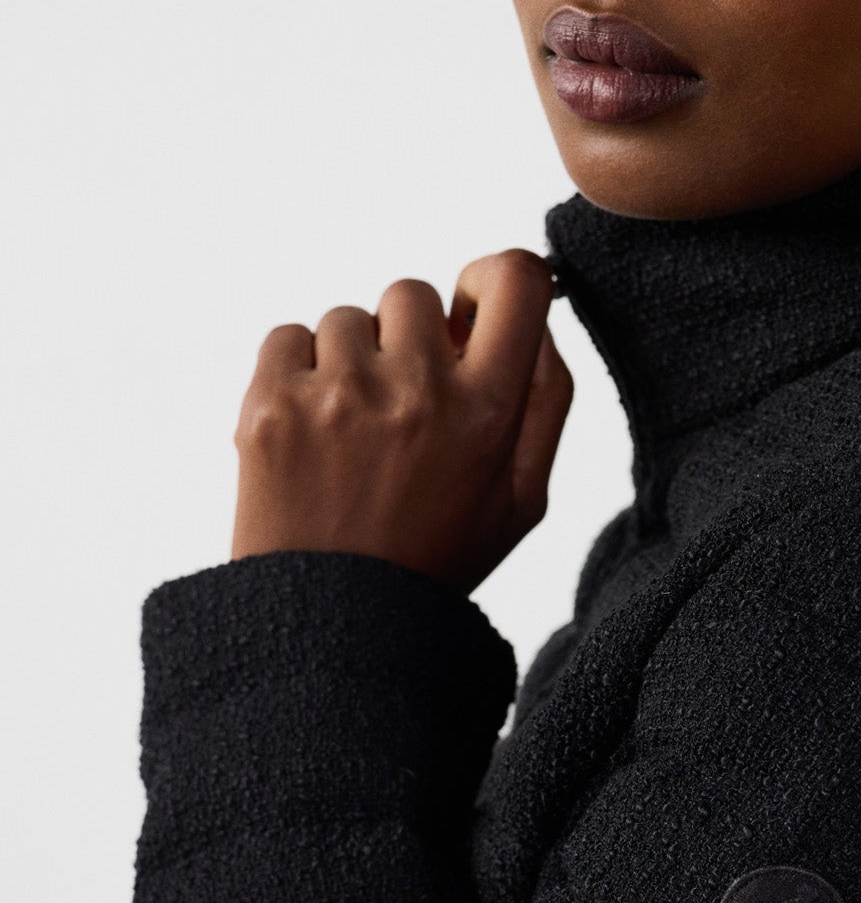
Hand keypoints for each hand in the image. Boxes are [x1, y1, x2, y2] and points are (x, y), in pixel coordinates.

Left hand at [231, 250, 573, 596]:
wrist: (332, 624)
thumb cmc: (434, 555)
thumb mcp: (524, 497)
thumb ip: (546, 398)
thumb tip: (537, 311)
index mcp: (490, 410)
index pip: (517, 279)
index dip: (491, 280)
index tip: (468, 314)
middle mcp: (418, 389)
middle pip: (414, 292)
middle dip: (408, 338)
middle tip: (401, 407)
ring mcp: (339, 392)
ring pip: (348, 318)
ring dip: (351, 361)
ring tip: (351, 436)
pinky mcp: (271, 402)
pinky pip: (289, 336)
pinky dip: (297, 373)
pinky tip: (312, 433)